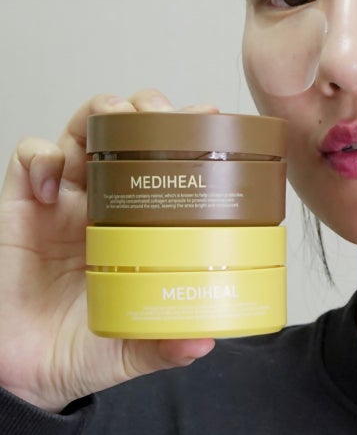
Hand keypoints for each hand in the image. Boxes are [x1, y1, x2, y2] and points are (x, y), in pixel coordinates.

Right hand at [0, 89, 217, 411]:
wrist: (20, 370)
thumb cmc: (79, 346)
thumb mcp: (128, 349)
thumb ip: (161, 345)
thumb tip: (202, 342)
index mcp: (141, 223)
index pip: (170, 163)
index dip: (189, 136)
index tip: (211, 122)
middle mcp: (107, 201)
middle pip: (131, 130)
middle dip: (150, 110)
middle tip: (167, 114)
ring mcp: (65, 198)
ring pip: (84, 128)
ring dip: (104, 112)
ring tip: (120, 118)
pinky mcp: (20, 203)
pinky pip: (29, 158)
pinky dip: (42, 158)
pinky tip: (53, 183)